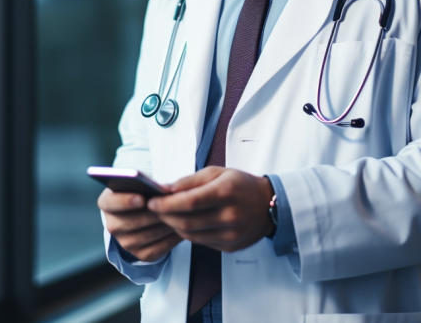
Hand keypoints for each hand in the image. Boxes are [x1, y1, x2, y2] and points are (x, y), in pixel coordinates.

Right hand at [97, 188, 181, 261]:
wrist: (145, 213)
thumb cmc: (144, 192)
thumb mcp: (140, 184)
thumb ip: (145, 184)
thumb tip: (163, 191)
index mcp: (107, 203)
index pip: (110, 203)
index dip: (125, 201)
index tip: (141, 198)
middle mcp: (112, 225)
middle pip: (131, 222)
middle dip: (153, 213)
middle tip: (171, 206)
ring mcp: (125, 242)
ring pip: (148, 235)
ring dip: (165, 225)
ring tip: (180, 215)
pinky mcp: (141, 255)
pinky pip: (158, 249)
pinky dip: (171, 239)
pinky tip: (181, 228)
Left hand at [147, 166, 273, 252]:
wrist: (269, 205)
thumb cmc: (240, 184)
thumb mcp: (217, 173)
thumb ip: (189, 181)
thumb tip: (164, 189)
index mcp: (227, 192)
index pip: (189, 202)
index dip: (166, 204)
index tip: (151, 201)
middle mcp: (231, 216)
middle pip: (187, 222)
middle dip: (165, 216)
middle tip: (154, 210)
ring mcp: (232, 235)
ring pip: (191, 235)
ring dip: (174, 226)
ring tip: (167, 216)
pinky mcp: (231, 247)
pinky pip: (201, 242)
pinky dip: (189, 233)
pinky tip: (184, 223)